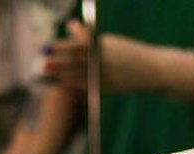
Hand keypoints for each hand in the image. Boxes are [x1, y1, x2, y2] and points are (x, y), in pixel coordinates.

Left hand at [45, 21, 193, 96]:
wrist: (152, 71)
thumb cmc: (128, 54)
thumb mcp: (110, 42)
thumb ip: (89, 37)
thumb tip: (71, 26)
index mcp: (103, 46)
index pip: (77, 45)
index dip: (61, 47)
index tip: (49, 47)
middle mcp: (102, 60)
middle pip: (73, 61)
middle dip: (56, 62)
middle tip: (41, 62)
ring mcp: (103, 75)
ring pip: (76, 75)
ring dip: (60, 74)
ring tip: (47, 72)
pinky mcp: (105, 87)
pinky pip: (84, 86)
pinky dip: (71, 84)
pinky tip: (62, 82)